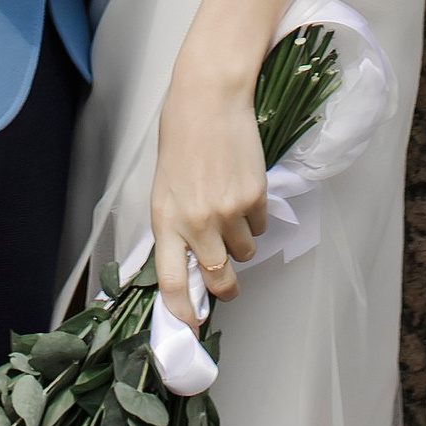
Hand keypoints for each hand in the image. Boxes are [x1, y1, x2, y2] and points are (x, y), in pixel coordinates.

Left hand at [151, 48, 265, 315]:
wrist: (208, 98)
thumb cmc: (180, 136)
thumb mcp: (165, 186)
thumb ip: (176, 224)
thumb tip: (189, 259)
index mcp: (166, 220)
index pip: (172, 282)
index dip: (183, 313)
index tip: (191, 327)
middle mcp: (196, 223)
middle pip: (218, 279)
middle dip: (226, 286)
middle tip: (227, 282)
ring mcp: (228, 212)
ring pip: (244, 252)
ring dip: (240, 242)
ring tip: (230, 210)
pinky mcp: (254, 198)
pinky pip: (260, 225)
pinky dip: (255, 217)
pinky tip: (242, 188)